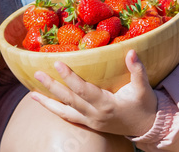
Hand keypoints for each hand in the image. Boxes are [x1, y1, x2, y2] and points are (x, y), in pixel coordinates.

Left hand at [30, 49, 157, 137]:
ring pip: (65, 112)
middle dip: (52, 87)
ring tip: (31, 93)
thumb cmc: (144, 104)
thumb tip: (131, 51)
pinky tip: (44, 102)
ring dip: (48, 102)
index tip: (57, 63)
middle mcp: (95, 115)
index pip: (83, 89)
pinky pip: (68, 117)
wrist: (147, 127)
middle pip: (69, 100)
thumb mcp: (144, 88)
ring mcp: (90, 121)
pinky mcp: (89, 124)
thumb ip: (138, 70)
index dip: (69, 76)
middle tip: (37, 73)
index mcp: (107, 104)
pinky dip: (55, 110)